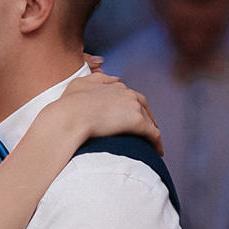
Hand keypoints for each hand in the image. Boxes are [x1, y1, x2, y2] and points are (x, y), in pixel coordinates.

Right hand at [44, 57, 162, 153]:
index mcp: (115, 86)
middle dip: (147, 117)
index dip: (134, 106)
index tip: (133, 115)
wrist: (70, 116)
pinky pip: (153, 134)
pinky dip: (157, 143)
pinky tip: (158, 151)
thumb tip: (114, 77)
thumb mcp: (81, 83)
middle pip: (143, 107)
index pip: (131, 96)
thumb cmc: (70, 103)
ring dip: (151, 131)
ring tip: (152, 144)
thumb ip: (98, 78)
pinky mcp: (137, 123)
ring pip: (149, 121)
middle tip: (148, 128)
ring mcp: (134, 108)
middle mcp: (128, 94)